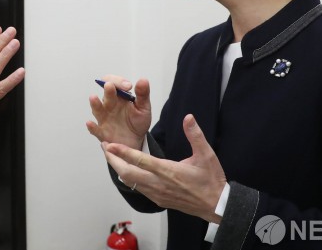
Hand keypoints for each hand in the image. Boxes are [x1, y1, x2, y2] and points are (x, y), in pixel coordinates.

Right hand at [86, 76, 151, 149]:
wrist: (137, 140)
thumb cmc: (138, 121)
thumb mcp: (143, 107)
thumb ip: (143, 94)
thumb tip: (143, 80)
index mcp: (119, 96)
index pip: (114, 83)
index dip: (119, 82)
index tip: (128, 86)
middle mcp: (109, 105)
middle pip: (106, 95)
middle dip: (108, 90)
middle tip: (110, 86)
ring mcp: (104, 118)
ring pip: (97, 110)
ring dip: (95, 104)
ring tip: (93, 97)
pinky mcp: (102, 132)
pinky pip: (95, 130)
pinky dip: (92, 127)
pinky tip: (90, 123)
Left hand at [102, 114, 225, 222]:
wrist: (216, 205)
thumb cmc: (211, 180)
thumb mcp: (206, 155)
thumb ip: (195, 135)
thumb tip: (188, 117)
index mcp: (169, 171)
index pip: (141, 160)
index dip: (123, 152)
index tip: (110, 144)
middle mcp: (159, 184)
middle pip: (128, 174)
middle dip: (114, 161)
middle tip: (105, 148)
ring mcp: (157, 194)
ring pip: (130, 182)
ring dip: (119, 169)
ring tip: (111, 156)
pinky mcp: (158, 199)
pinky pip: (138, 188)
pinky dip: (128, 178)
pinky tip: (126, 170)